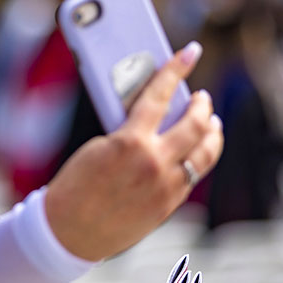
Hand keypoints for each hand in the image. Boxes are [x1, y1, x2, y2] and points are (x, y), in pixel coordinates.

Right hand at [44, 42, 223, 261]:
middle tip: (201, 96)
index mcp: (130, 142)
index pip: (159, 95)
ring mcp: (166, 186)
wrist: (70, 230)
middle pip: (194, 125)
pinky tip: (200, 150)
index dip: (175, 69)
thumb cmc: (75, 185)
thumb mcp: (99, 147)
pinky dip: (201, 157)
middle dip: (201, 105)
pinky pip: (195, 174)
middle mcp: (154, 163)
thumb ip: (130, 132)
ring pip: (205, 152)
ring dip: (211, 132)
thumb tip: (155, 118)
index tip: (191, 51)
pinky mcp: (170, 204)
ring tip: (211, 122)